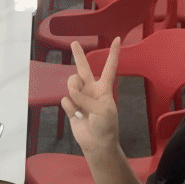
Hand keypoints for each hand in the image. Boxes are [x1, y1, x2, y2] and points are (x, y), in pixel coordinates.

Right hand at [62, 38, 120, 157]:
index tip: (118, 39)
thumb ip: (86, 98)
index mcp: (104, 88)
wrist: (97, 143)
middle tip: (74, 43)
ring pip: (71, 84)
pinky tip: (76, 115)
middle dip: (79, 56)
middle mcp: (92, 90)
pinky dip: (70, 107)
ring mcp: (80, 98)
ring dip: (73, 89)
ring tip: (79, 103)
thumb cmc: (106, 126)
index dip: (113, 54)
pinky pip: (66, 101)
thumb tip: (70, 93)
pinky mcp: (71, 108)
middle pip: (84, 69)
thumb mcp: (102, 109)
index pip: (109, 67)